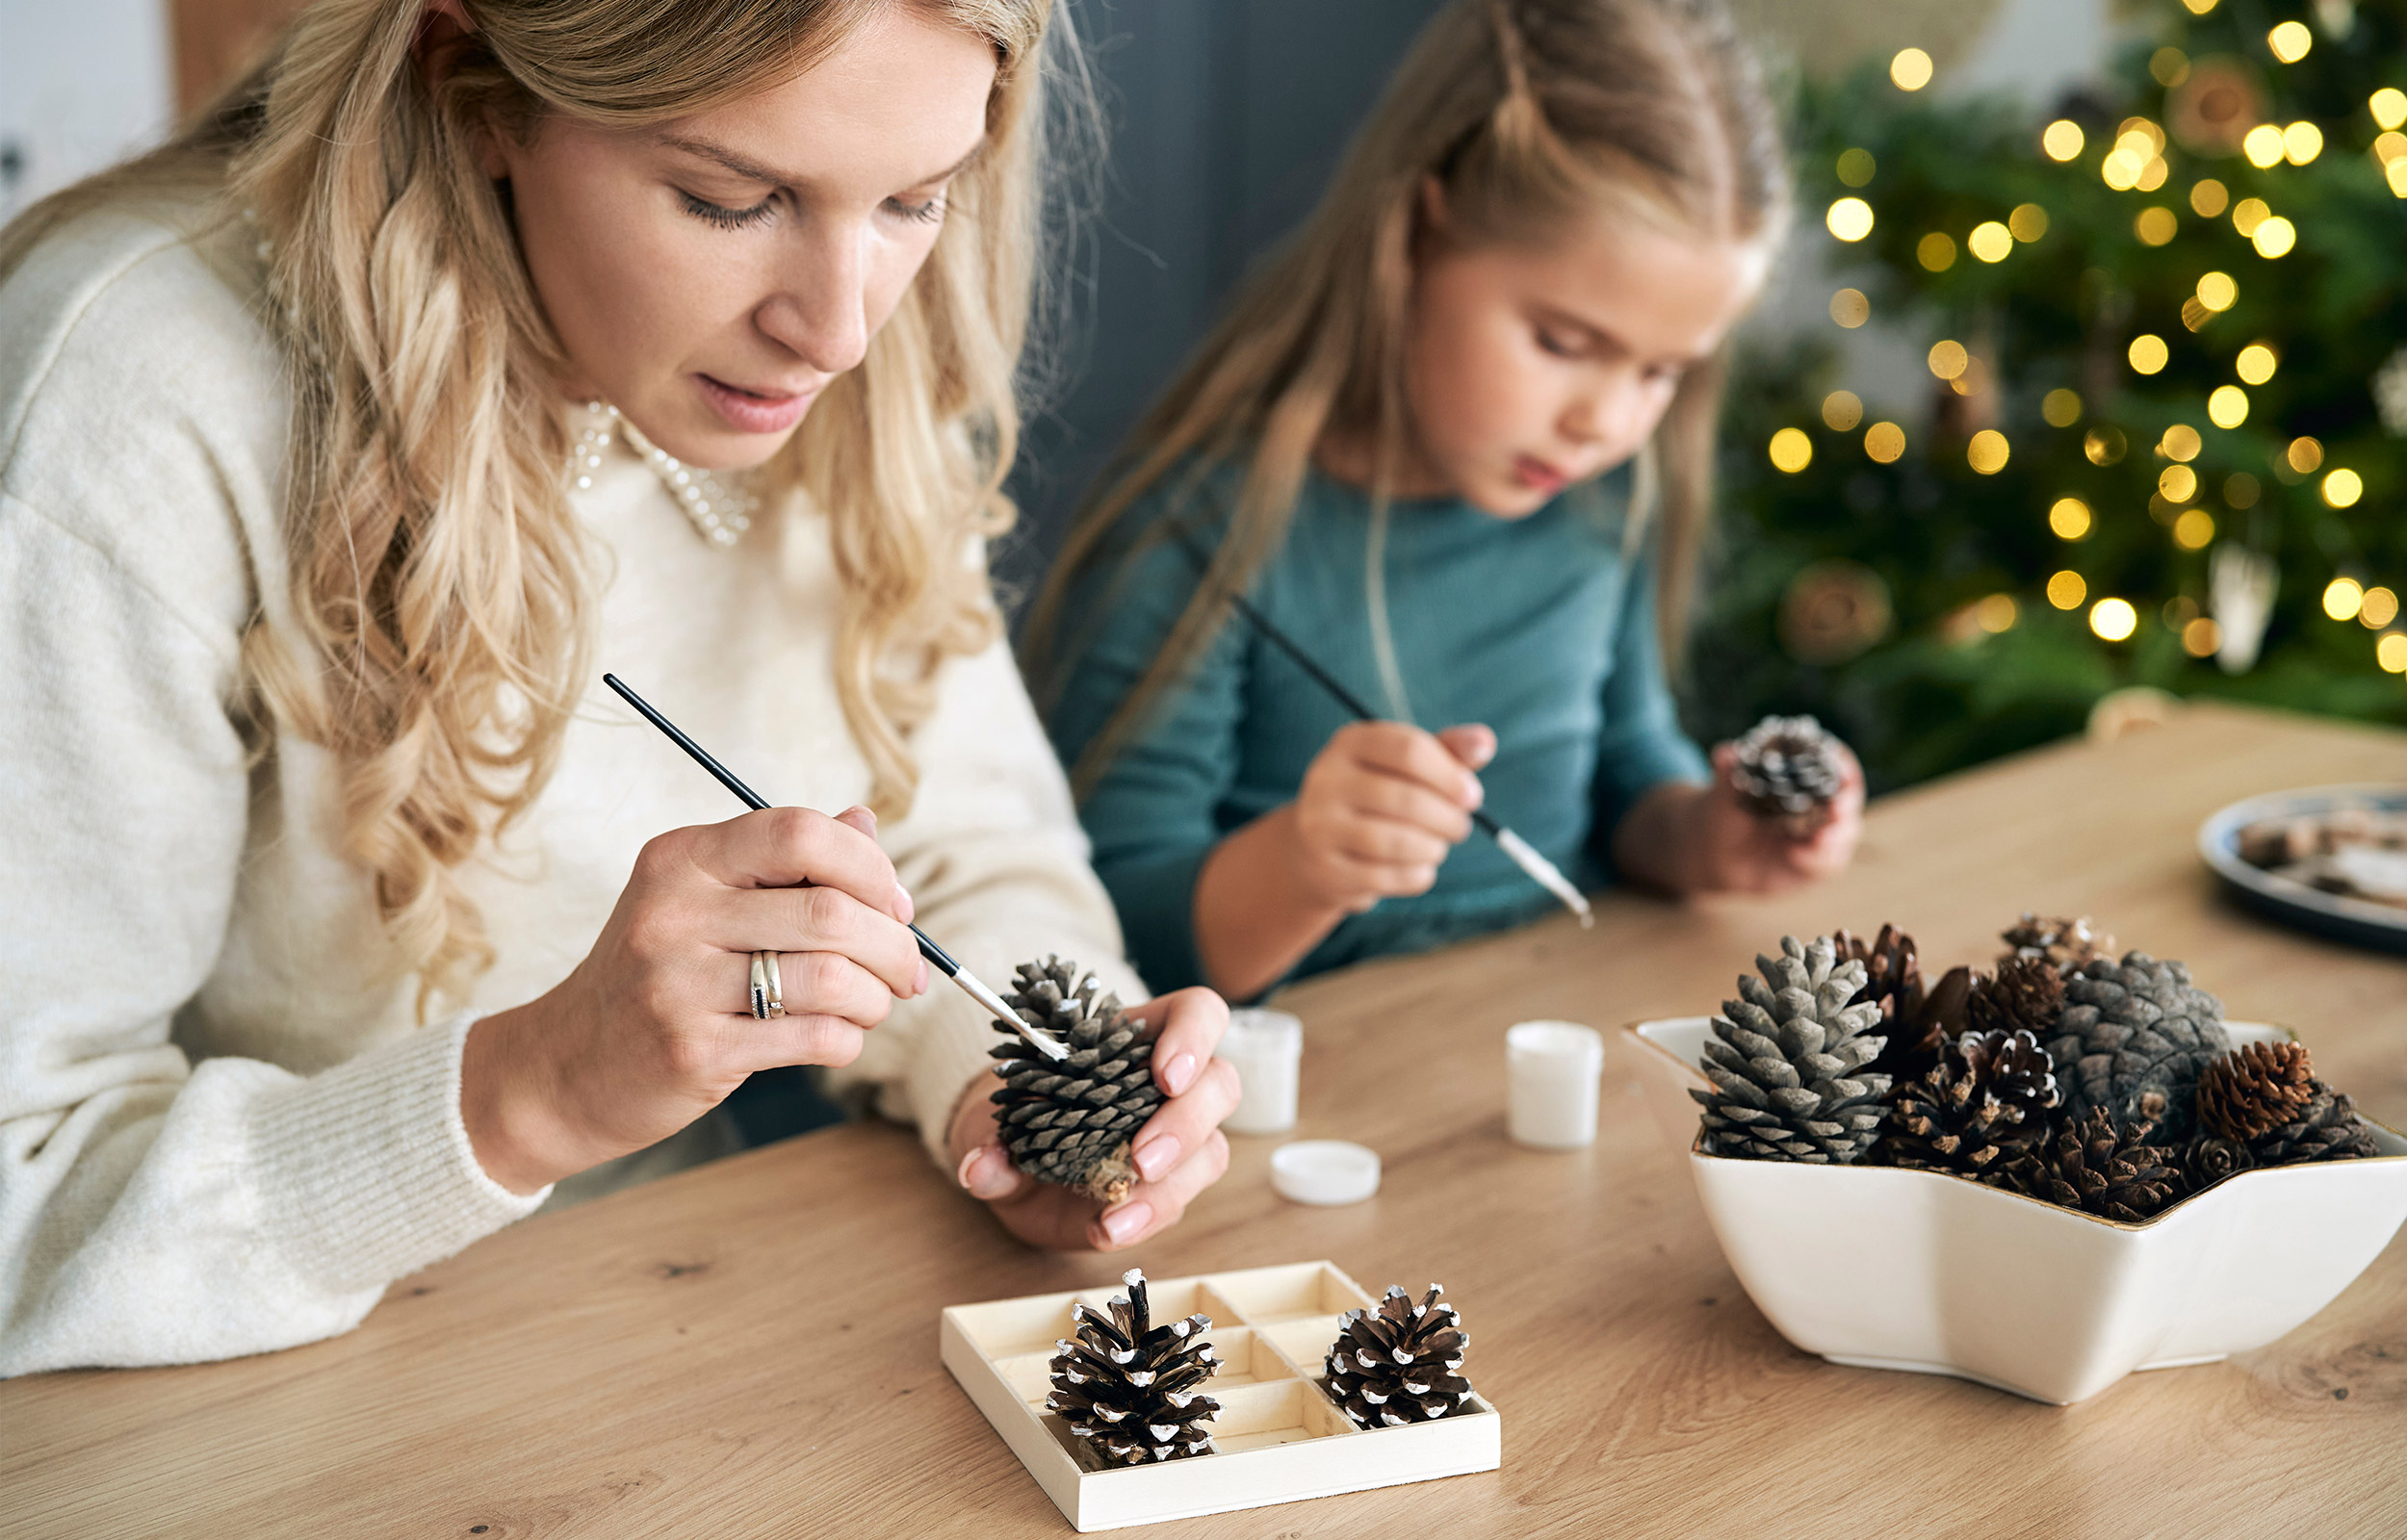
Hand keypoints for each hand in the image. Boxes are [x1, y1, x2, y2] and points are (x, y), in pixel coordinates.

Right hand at [462, 805, 927, 1192]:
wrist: (562, 1068)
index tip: (895, 904)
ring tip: (871, 1005)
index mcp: (682, 858)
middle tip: (906, 969)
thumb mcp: (700, 899)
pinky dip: (847, 1038)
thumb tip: (865, 825)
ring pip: (832, 978)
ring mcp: (679, 984)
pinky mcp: (693, 1051)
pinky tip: (836, 1037)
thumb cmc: (653, 976)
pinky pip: (815, 1037)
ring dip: (876, 997)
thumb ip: (783, 861)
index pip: (800, 833)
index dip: (870, 868)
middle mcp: (674, 912)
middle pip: (831, 911)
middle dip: (894, 944)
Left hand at [949, 987, 1239, 1250]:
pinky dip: (1145, 1219)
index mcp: (1134, 1039)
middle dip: (1187, 1123)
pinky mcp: (1168, 1186)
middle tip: (1140, 1159)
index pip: (1196, 1014)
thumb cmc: (1015, 1117)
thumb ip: (987, 1139)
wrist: (1013, 1167)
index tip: (1167, 1075)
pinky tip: (1107, 1230)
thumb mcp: (989, 1120)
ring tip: (1114, 1214)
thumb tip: (980, 1167)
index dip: (1194, 1037)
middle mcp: (1167, 1084)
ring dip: (1170, 1186)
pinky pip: (1178, 1201)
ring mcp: (1177, 1138)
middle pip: (1220, 1085)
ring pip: (1211, 1150)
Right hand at [1287, 721, 1492, 913]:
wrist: (1319, 846)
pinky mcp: (1325, 868)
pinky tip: (1421, 867)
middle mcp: (1327, 780)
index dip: (1449, 774)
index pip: (1408, 749)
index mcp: (1350, 742)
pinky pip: (1385, 877)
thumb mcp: (1406, 766)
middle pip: (1405, 799)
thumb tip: (1484, 742)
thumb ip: (1448, 751)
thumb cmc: (1377, 796)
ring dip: (1433, 848)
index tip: (1472, 795)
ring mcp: (1320, 826)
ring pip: (1395, 842)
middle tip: (1461, 827)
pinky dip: (1416, 875)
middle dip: (1447, 818)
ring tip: (1439, 846)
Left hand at [1694, 739, 1864, 891]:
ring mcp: (1823, 834)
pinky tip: (1795, 855)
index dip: (1840, 762)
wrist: (1718, 852)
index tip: (1836, 761)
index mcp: (1808, 777)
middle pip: (1848, 799)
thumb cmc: (1728, 810)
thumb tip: (1726, 753)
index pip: (1836, 764)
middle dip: (1845, 803)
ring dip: (1835, 837)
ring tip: (1819, 839)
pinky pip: (1827, 862)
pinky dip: (1815, 859)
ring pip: (1844, 834)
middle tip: (1836, 807)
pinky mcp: (1817, 862)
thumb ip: (1728, 772)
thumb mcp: (1726, 791)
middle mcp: (1823, 804)